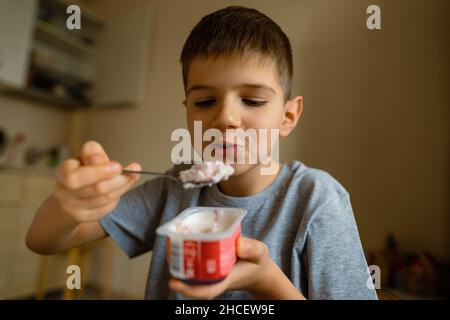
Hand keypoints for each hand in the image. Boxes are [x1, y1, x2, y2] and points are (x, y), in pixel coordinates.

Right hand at [54, 141, 140, 221]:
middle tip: (134, 172)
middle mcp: (63, 192)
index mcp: (63, 173)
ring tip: (131, 177)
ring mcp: (72, 207)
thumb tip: (100, 160)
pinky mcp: (82, 217)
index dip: (99, 172)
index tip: (118, 166)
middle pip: (97, 189)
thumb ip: (93, 154)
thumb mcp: (86, 157)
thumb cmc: (83, 171)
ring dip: (122, 187)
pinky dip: (116, 198)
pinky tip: (119, 190)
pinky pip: (106, 208)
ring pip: (105, 199)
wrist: (71, 196)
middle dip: (119, 180)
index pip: (77, 176)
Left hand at [169, 237, 305, 299]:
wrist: (258, 270)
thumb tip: (239, 244)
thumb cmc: (258, 262)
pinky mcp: (208, 268)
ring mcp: (209, 275)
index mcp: (224, 280)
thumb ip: (253, 249)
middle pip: (190, 281)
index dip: (187, 289)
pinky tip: (183, 240)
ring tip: (173, 242)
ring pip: (189, 272)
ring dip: (179, 260)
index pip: (204, 291)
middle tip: (170, 250)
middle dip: (178, 269)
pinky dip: (187, 254)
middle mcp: (213, 280)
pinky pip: (193, 264)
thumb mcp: (260, 253)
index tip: (172, 282)